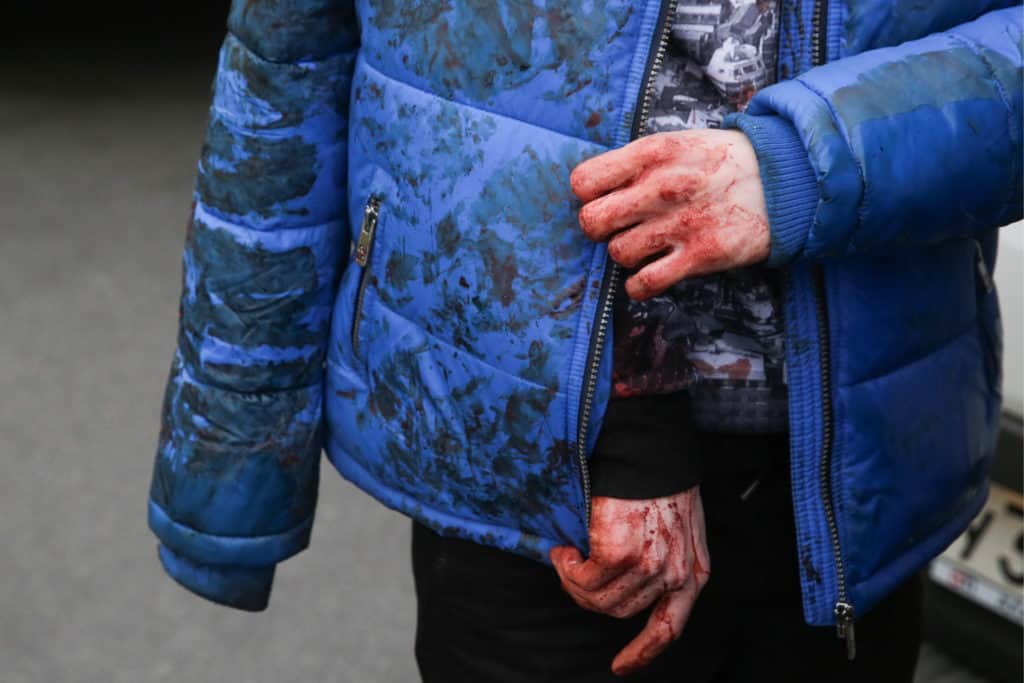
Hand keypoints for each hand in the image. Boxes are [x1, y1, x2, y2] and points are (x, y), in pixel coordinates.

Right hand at [549, 488, 709, 676]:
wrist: (648, 450)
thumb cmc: (659, 479)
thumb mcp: (679, 526)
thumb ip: (665, 557)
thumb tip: (628, 581)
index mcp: (692, 572)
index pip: (669, 628)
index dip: (644, 652)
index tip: (620, 667)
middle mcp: (673, 576)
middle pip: (621, 612)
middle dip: (590, 597)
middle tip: (573, 572)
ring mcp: (647, 567)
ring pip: (598, 599)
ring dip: (574, 582)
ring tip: (566, 556)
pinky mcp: (619, 554)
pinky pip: (583, 578)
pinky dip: (567, 567)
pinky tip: (564, 550)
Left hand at [570, 129, 769, 299]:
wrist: (783, 179)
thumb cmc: (720, 162)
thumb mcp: (677, 144)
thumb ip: (635, 163)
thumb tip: (593, 188)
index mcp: (652, 153)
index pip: (584, 182)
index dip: (589, 196)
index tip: (604, 199)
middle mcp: (662, 186)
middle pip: (592, 222)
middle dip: (600, 229)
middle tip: (619, 227)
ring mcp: (681, 222)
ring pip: (618, 253)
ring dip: (627, 254)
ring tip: (646, 246)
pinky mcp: (701, 254)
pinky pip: (646, 282)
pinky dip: (638, 286)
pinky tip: (647, 276)